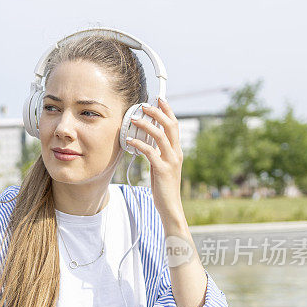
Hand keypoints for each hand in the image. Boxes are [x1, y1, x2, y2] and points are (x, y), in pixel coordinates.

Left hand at [126, 97, 184, 222]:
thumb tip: (146, 141)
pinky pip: (150, 152)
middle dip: (157, 112)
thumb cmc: (164, 187)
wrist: (170, 206)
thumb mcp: (162, 166)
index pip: (174, 125)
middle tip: (145, 105)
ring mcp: (171, 161)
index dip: (168, 111)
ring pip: (160, 136)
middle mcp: (176, 153)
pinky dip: (139, 143)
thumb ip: (157, 153)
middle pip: (170, 126)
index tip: (159, 99)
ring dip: (146, 125)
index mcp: (177, 151)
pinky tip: (130, 140)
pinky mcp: (163, 170)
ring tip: (134, 119)